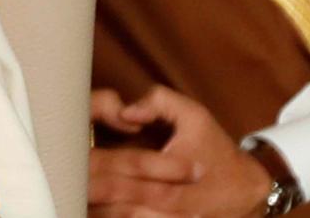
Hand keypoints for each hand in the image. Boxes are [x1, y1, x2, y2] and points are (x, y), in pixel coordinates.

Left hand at [88, 86, 272, 216]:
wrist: (246, 190)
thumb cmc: (215, 149)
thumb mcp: (194, 116)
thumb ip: (159, 102)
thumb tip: (125, 110)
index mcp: (174, 170)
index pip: (129, 168)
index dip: (98, 166)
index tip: (72, 159)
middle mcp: (172, 201)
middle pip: (121, 200)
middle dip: (92, 191)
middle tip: (63, 181)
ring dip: (99, 209)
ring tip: (71, 197)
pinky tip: (93, 210)